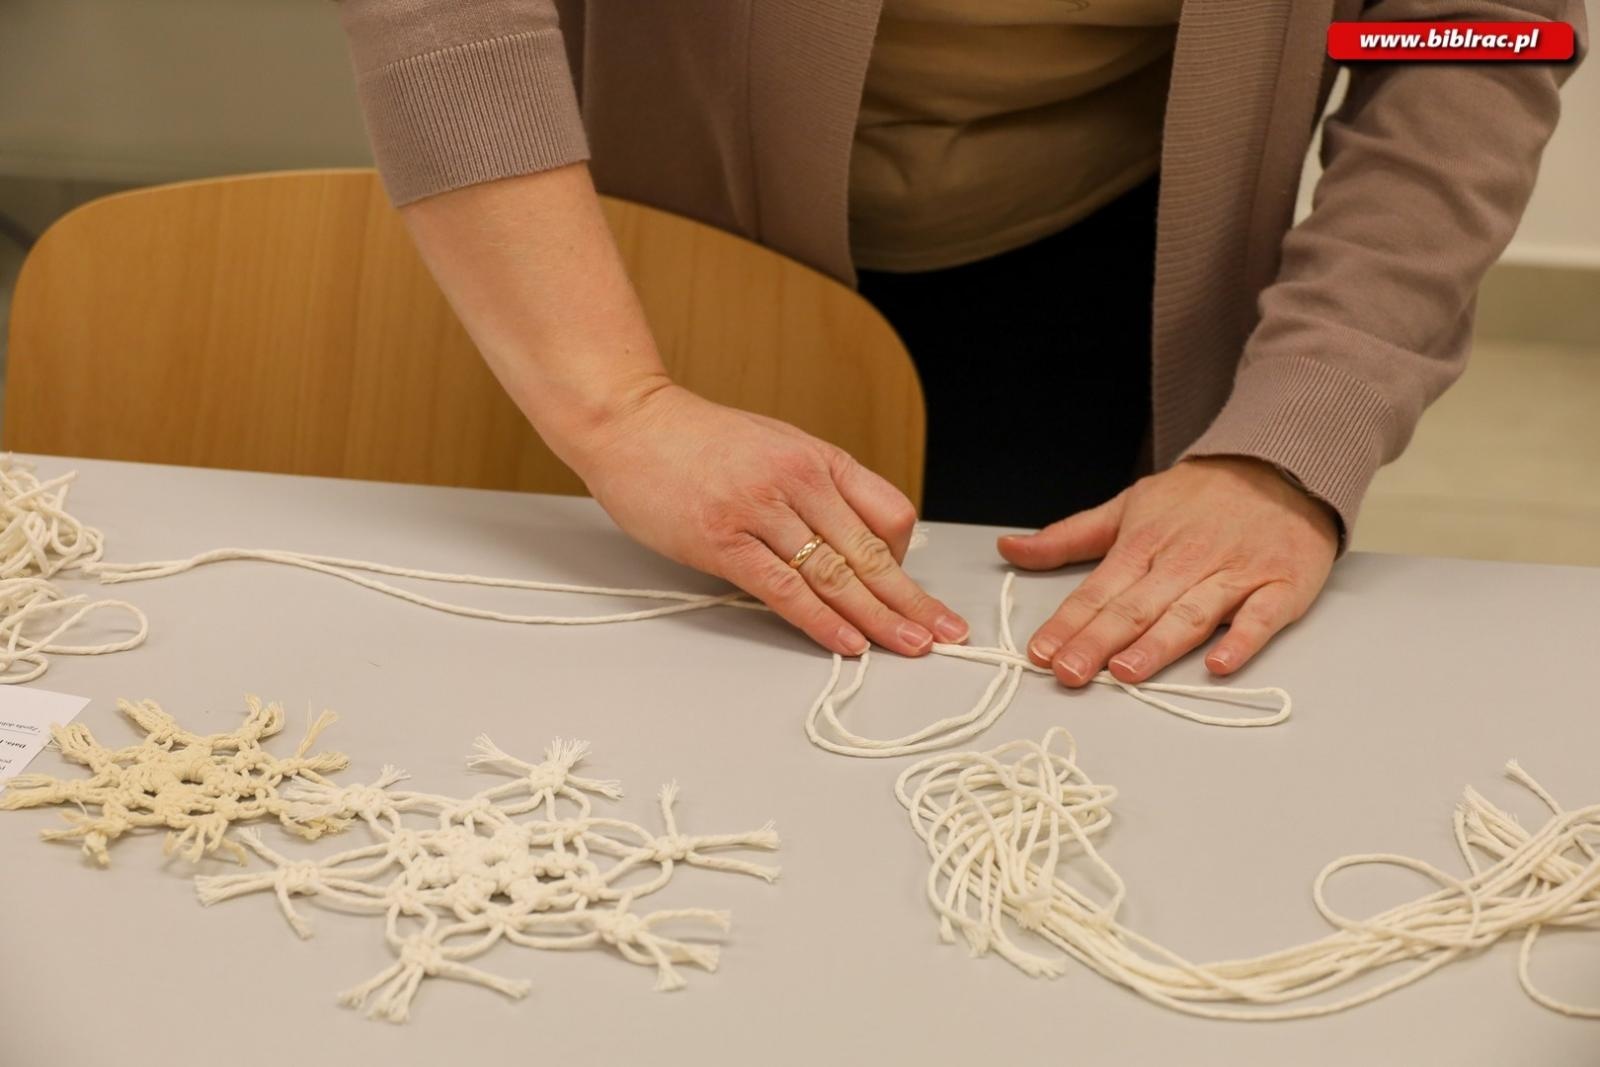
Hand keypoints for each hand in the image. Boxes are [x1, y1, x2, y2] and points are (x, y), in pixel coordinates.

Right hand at [571, 382, 969, 656]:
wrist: (628, 420)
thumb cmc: (696, 440)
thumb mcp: (774, 447)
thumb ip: (812, 491)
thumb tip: (846, 544)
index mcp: (817, 459)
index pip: (889, 512)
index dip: (905, 559)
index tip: (908, 591)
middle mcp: (798, 482)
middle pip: (871, 552)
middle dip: (913, 601)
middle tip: (946, 634)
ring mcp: (760, 510)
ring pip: (834, 576)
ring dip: (878, 619)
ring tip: (911, 648)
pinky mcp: (722, 540)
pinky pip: (783, 589)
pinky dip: (820, 621)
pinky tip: (847, 643)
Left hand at [997, 456, 1337, 685]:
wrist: (1281, 464)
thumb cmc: (1201, 496)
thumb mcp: (1128, 505)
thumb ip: (1068, 537)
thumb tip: (1009, 548)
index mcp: (1144, 544)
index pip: (1098, 590)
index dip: (1068, 623)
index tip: (1040, 653)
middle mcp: (1185, 562)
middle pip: (1136, 607)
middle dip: (1099, 641)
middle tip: (1069, 672)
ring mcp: (1234, 574)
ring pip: (1190, 614)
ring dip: (1158, 644)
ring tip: (1125, 671)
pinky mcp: (1280, 586)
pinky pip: (1260, 617)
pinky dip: (1241, 640)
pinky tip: (1218, 663)